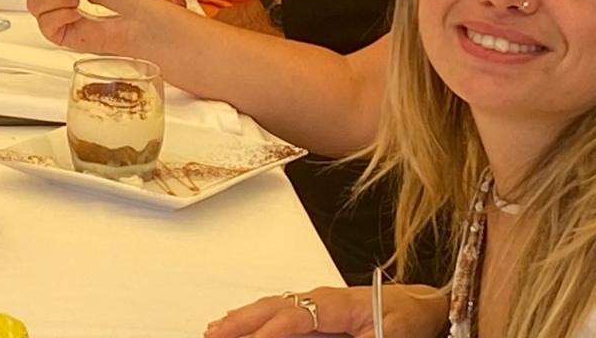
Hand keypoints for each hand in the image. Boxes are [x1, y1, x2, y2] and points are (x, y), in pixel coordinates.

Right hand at [205, 283, 448, 337]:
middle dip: (241, 322)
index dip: (270, 332)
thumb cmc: (406, 321)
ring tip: (214, 331)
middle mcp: (319, 299)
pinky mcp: (314, 314)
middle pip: (272, 308)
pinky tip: (236, 323)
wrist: (420, 308)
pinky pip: (276, 314)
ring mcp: (314, 304)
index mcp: (337, 304)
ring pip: (269, 309)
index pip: (295, 318)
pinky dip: (253, 319)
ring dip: (240, 320)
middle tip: (213, 334)